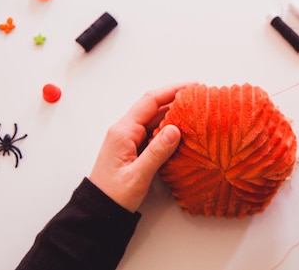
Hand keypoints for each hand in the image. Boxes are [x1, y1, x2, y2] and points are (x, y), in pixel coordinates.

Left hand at [89, 84, 193, 211]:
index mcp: (123, 131)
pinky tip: (183, 130)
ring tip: (196, 111)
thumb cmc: (113, 195)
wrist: (98, 211)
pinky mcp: (134, 147)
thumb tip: (175, 130)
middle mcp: (125, 130)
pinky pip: (153, 131)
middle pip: (154, 107)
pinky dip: (169, 127)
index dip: (172, 90)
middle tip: (200, 98)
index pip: (150, 101)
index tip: (193, 86)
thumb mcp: (137, 175)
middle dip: (176, 99)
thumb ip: (156, 152)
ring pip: (155, 119)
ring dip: (174, 113)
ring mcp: (129, 138)